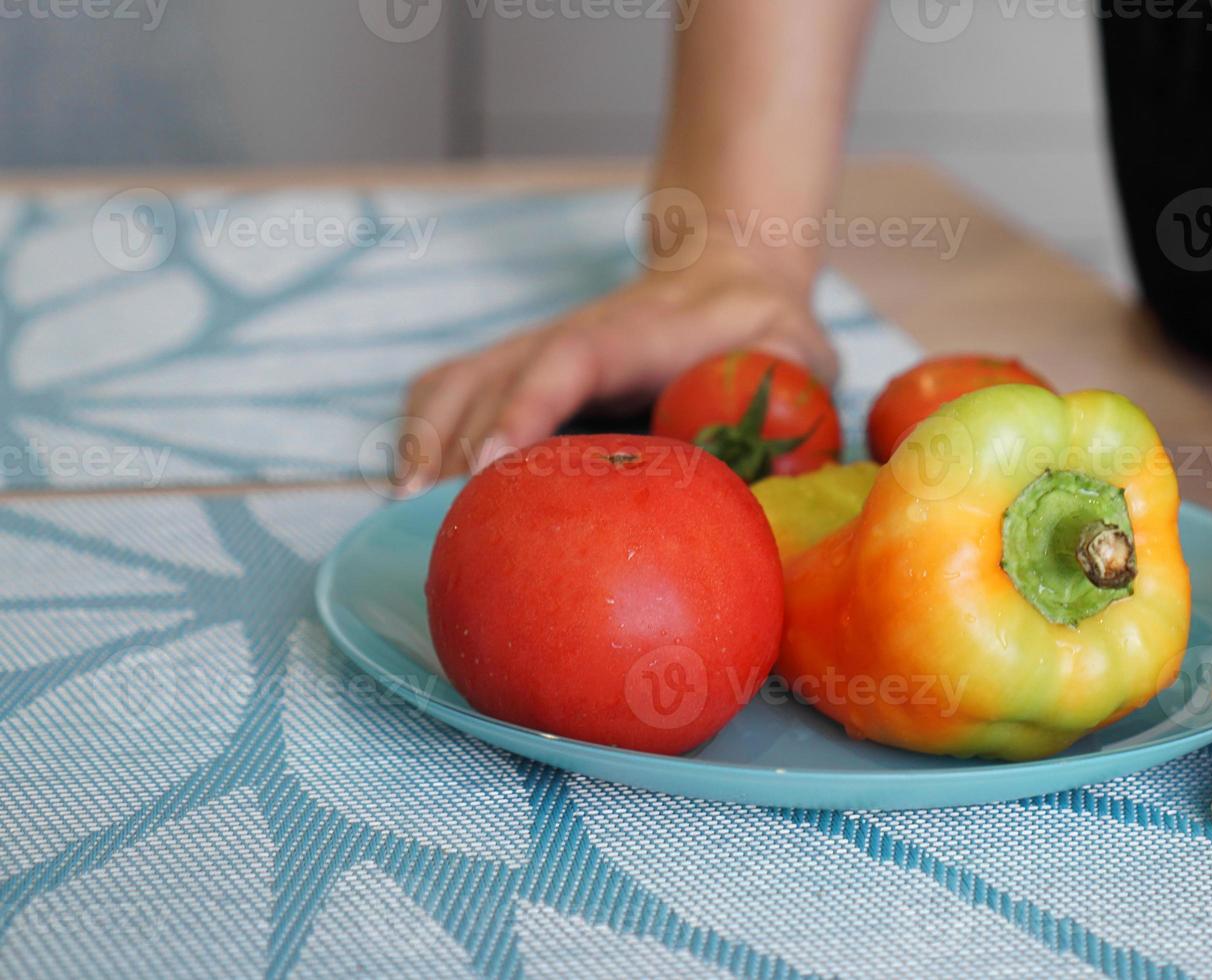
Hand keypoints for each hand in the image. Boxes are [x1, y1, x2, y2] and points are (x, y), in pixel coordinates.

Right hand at [395, 249, 836, 491]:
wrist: (726, 276)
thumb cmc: (762, 332)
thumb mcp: (799, 359)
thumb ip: (795, 401)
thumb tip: (786, 473)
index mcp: (635, 336)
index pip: (566, 361)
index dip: (525, 409)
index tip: (488, 468)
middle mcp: (568, 337)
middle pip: (488, 381)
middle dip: (451, 450)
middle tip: (432, 526)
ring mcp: (533, 350)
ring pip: (453, 385)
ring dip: (419, 446)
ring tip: (405, 520)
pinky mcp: (518, 368)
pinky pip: (446, 393)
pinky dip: (416, 436)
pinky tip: (410, 495)